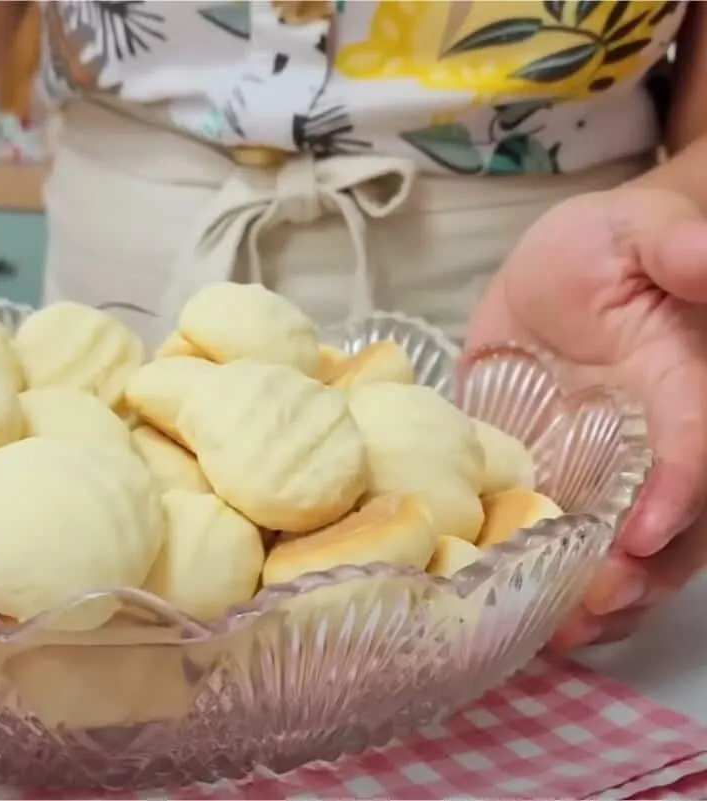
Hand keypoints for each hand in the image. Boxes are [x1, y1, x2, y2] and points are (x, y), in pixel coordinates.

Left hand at [467, 186, 706, 649]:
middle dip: (640, 574)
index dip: (676, 495)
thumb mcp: (640, 234)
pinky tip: (530, 623)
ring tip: (560, 636)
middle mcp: (657, 446)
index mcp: (686, 390)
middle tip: (594, 604)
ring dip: (603, 599)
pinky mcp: (557, 482)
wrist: (564, 267)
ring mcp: (609, 473)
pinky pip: (571, 545)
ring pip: (629, 554)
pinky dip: (558, 587)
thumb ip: (680, 250)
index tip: (643, 532)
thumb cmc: (611, 247)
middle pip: (675, 528)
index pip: (694, 452)